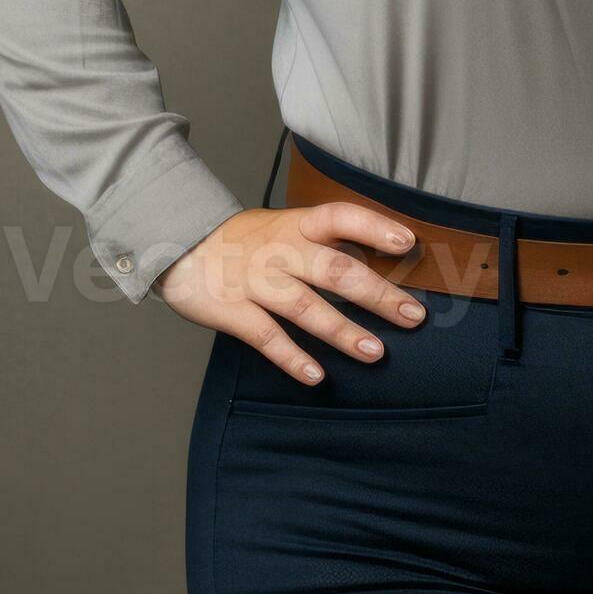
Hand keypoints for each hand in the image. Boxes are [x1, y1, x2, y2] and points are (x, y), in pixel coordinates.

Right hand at [154, 203, 429, 384]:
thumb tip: (383, 259)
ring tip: (376, 352)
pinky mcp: (232, 310)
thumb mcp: (285, 226)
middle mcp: (280, 250)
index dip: (374, 227)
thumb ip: (324, 241)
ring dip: (342, 331)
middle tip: (413, 316)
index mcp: (297, 224)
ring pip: (305, 307)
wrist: (178, 243)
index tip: (407, 243)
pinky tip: (317, 376)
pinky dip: (292, 358)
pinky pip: (266, 337)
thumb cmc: (246, 240)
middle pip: (334, 269)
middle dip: (377, 294)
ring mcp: (256, 281)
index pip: (340, 216)